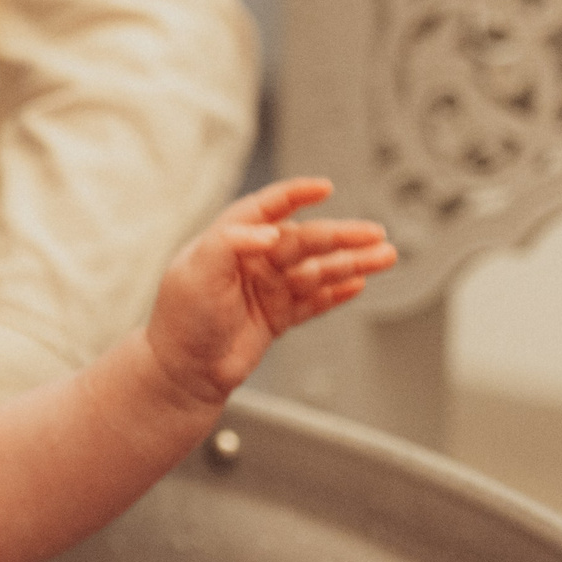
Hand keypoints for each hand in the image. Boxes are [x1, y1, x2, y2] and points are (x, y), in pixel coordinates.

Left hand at [147, 177, 397, 405]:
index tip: (322, 187)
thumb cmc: (179, 322)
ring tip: (382, 257)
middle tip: (373, 233)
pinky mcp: (277, 316)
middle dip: (339, 236)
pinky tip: (359, 284)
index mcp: (227, 242)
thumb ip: (230, 243)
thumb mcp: (196, 274)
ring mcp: (266, 289)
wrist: (183, 373)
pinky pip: (314, 300)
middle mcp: (250, 262)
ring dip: (350, 262)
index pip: (264, 209)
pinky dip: (337, 292)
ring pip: (316, 270)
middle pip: (302, 240)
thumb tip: (270, 230)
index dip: (293, 195)